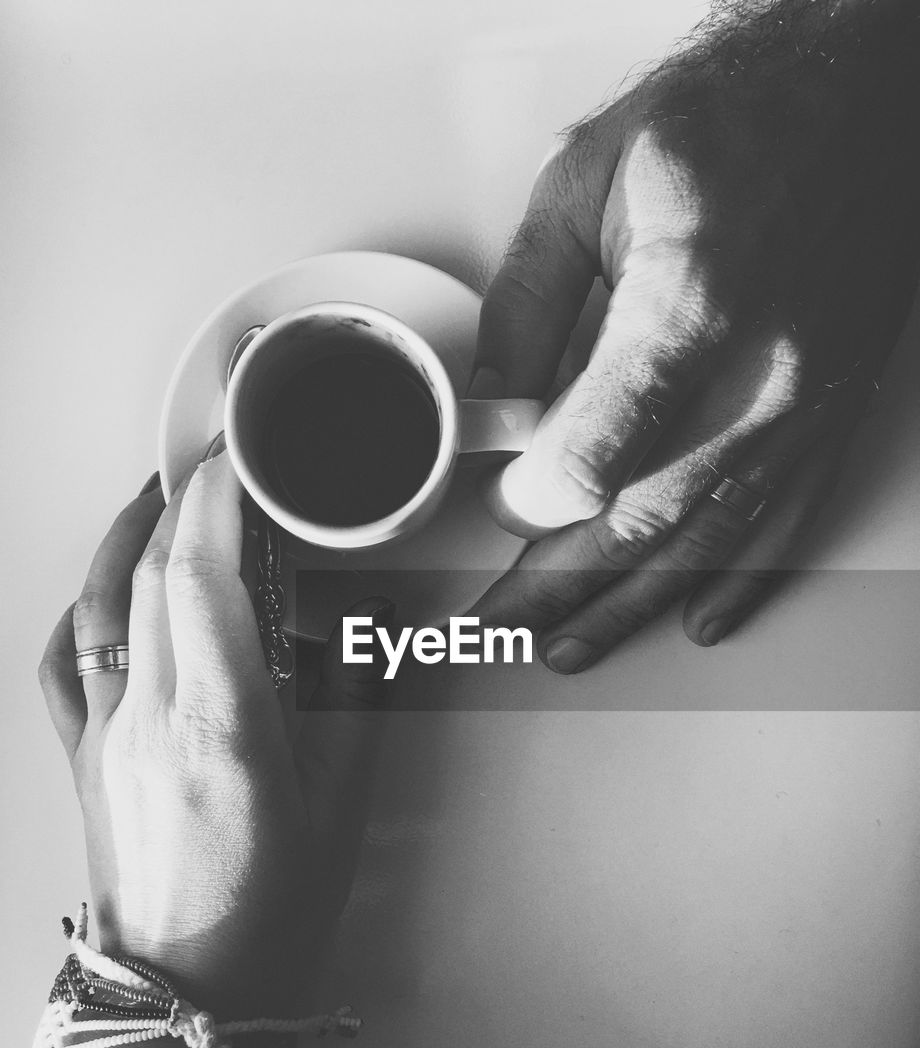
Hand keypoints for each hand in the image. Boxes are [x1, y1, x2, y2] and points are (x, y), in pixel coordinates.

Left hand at [38, 455, 391, 1015]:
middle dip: (179, 503)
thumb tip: (359, 636)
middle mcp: (151, 719)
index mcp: (221, 726)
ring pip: (100, 608)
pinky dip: (79, 612)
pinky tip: (98, 594)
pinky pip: (63, 667)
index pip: (201, 577)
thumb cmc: (267, 920)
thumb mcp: (338, 813)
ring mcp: (107, 738)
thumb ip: (352, 710)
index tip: (236, 460)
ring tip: (155, 499)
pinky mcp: (86, 761)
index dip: (214, 502)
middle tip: (216, 468)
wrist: (183, 997)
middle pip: (147, 576)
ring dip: (123, 540)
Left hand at [472, 1, 919, 671]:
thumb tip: (493, 401)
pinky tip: (698, 619)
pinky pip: (785, 517)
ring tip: (572, 643)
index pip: (591, 459)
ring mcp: (803, 402)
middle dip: (560, 584)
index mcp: (686, 307)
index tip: (503, 504)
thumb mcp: (590, 178)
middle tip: (506, 620)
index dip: (531, 502)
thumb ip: (528, 303)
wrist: (861, 97)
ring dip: (630, 604)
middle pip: (642, 519)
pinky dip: (738, 579)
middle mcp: (757, 373)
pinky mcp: (831, 410)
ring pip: (706, 538)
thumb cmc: (734, 119)